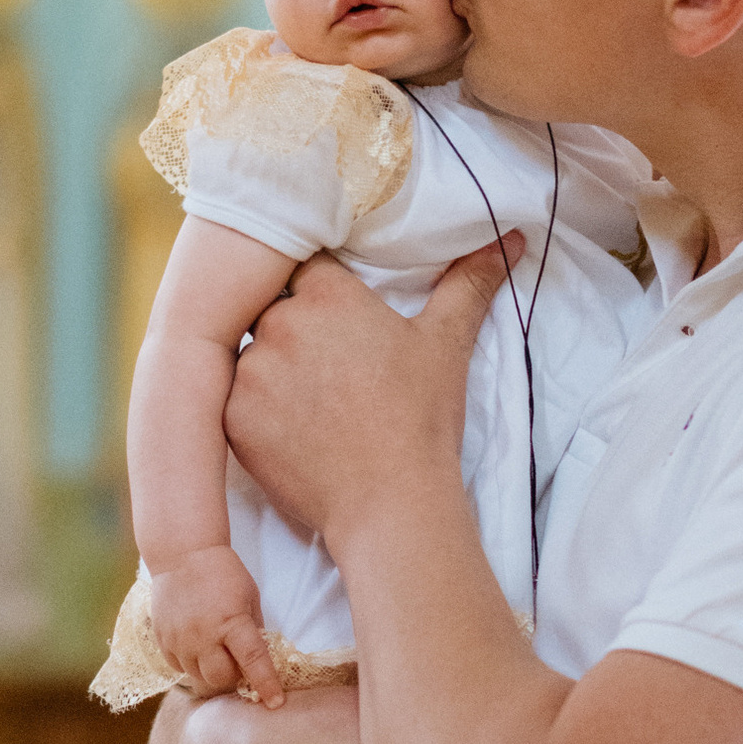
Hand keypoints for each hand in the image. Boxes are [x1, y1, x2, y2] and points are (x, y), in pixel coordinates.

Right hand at [145, 541, 287, 704]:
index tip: (275, 703)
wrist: (182, 554)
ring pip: (198, 677)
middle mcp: (203, 635)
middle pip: (220, 678)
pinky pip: (179, 668)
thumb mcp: (248, 595)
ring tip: (216, 653)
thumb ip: (254, 628)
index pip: (253, 660)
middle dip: (233, 677)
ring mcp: (179, 639)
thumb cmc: (223, 572)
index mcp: (231, 621)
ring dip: (211, 673)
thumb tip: (259, 658)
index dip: (265, 683)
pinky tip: (197, 647)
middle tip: (238, 663)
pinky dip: (192, 665)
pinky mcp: (163, 640)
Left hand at [224, 237, 521, 549]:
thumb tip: (511, 239)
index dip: (321, 292)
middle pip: (273, 309)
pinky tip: (292, 431)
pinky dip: (256, 411)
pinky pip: (232, 400)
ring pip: (250, 355)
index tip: (338, 319)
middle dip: (295, 331)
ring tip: (314, 404)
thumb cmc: (421, 420)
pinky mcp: (231, 419)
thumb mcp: (446, 344)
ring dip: (272, 371)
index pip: (306, 268)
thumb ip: (469, 283)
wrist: (391, 504)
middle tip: (331, 369)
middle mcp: (280, 324)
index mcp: (327, 296)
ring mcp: (250, 373)